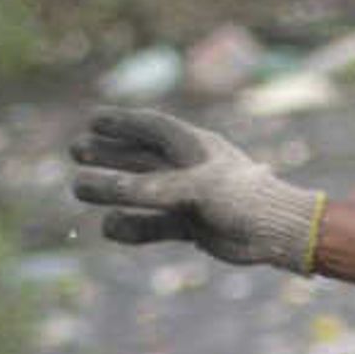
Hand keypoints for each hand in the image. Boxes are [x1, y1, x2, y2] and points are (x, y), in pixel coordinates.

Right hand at [67, 106, 324, 270]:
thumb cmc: (242, 199)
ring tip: (78, 188)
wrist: (278, 234)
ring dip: (112, 190)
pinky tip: (109, 228)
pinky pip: (154, 224)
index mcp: (195, 146)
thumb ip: (150, 189)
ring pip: (142, 191)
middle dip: (109, 153)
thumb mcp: (193, 189)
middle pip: (141, 156)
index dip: (122, 122)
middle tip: (76, 150)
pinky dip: (132, 227)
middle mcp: (190, 168)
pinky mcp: (193, 225)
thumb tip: (107, 191)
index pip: (152, 127)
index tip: (92, 119)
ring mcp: (190, 197)